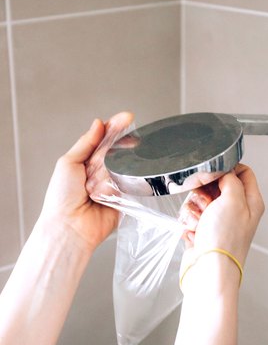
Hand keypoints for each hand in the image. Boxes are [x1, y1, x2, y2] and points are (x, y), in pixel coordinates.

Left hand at [38, 112, 133, 254]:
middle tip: (127, 135)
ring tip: (101, 179)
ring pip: (123, 165)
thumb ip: (86, 143)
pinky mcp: (123, 197)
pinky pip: (128, 184)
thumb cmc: (62, 198)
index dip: (115, 127)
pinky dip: (121, 183)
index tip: (127, 117)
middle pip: (116, 150)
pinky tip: (113, 186)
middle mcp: (99, 171)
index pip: (103, 138)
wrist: (70, 227)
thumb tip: (98, 124)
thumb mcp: (68, 162)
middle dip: (119, 144)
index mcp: (84, 160)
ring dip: (115, 167)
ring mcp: (111, 183)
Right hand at [180, 164, 264, 270]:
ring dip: (194, 209)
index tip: (214, 173)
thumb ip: (230, 179)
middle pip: (215, 184)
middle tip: (206, 203)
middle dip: (204, 191)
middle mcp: (236, 211)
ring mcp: (218, 221)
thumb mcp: (233, 200)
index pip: (243, 172)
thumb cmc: (225, 240)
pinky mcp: (202, 231)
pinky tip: (194, 232)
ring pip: (198, 199)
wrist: (209, 271)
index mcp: (250, 202)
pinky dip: (188, 222)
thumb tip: (223, 172)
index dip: (227, 169)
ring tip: (200, 222)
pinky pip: (189, 215)